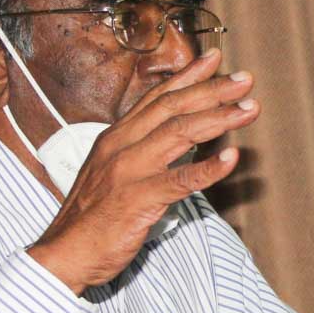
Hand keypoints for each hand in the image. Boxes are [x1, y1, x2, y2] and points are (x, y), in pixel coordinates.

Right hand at [28, 51, 259, 293]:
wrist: (64, 253)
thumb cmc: (91, 217)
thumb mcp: (110, 172)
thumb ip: (138, 151)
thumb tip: (174, 139)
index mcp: (116, 137)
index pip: (156, 98)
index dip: (188, 77)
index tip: (215, 59)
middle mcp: (121, 146)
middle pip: (173, 108)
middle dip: (212, 90)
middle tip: (245, 80)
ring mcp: (129, 170)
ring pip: (179, 133)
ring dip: (219, 119)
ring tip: (249, 110)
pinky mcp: (138, 199)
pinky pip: (180, 180)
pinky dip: (209, 168)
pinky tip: (233, 159)